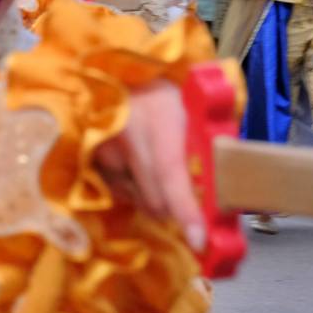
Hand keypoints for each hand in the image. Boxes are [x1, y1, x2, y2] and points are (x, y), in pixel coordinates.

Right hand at [94, 80, 205, 250]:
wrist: (119, 72)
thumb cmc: (165, 94)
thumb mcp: (193, 110)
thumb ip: (206, 145)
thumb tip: (221, 190)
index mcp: (160, 118)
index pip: (171, 173)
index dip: (186, 210)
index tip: (198, 239)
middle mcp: (128, 134)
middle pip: (154, 196)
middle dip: (174, 208)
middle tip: (189, 205)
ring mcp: (105, 147)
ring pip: (137, 197)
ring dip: (153, 197)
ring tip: (157, 167)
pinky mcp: (91, 156)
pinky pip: (119, 189)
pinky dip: (133, 188)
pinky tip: (136, 164)